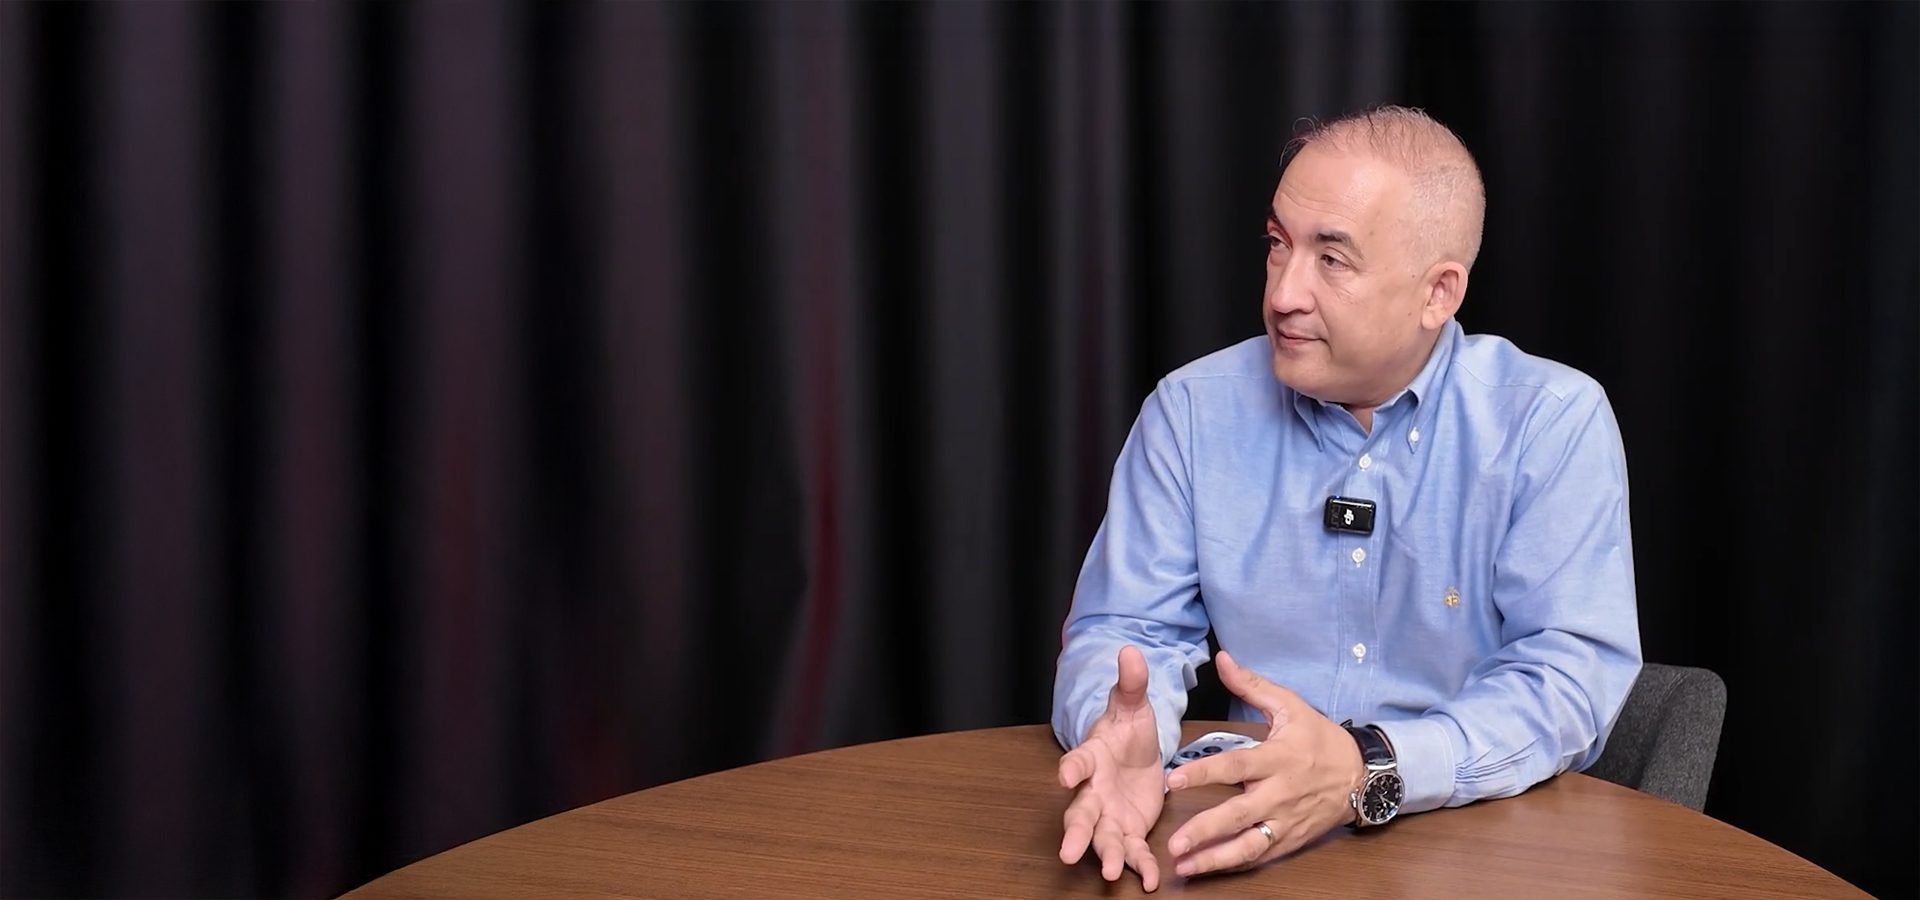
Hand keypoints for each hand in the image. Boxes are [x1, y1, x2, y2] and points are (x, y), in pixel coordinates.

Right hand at [1057, 645, 1167, 891]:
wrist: (1138, 753)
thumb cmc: (1127, 729)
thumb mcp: (1133, 704)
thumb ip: (1131, 683)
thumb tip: (1130, 651)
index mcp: (1092, 757)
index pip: (1077, 762)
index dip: (1070, 768)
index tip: (1064, 776)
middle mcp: (1093, 791)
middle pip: (1079, 813)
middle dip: (1074, 832)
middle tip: (1068, 851)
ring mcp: (1109, 814)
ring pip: (1102, 838)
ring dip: (1106, 856)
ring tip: (1110, 873)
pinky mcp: (1130, 830)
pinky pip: (1133, 851)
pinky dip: (1141, 867)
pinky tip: (1152, 882)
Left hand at [1163, 651, 1364, 877]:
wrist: (1362, 775)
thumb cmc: (1320, 738)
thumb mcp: (1291, 706)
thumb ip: (1252, 686)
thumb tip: (1221, 659)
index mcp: (1277, 758)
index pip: (1235, 767)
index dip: (1204, 774)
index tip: (1173, 781)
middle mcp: (1280, 793)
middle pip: (1238, 815)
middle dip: (1205, 830)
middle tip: (1173, 843)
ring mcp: (1286, 821)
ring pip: (1249, 845)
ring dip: (1215, 858)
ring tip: (1184, 867)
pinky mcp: (1291, 840)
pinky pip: (1261, 856)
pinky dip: (1235, 864)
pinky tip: (1208, 869)